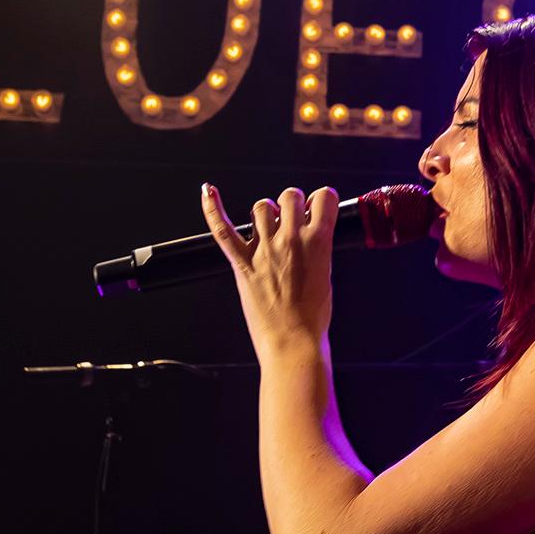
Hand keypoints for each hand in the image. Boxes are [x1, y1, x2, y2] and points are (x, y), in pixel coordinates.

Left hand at [202, 183, 338, 362]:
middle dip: (292, 203)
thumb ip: (317, 249)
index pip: (324, 198)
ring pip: (261, 206)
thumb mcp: (326, 274)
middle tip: (291, 219)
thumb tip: (310, 232)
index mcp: (319, 241)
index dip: (321, 200)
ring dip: (265, 212)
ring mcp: (264, 250)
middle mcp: (291, 239)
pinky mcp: (242, 263)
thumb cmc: (313, 316)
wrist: (294, 341)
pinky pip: (222, 229)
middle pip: (290, 195)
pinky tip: (208, 191)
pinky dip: (212, 208)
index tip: (318, 207)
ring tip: (267, 226)